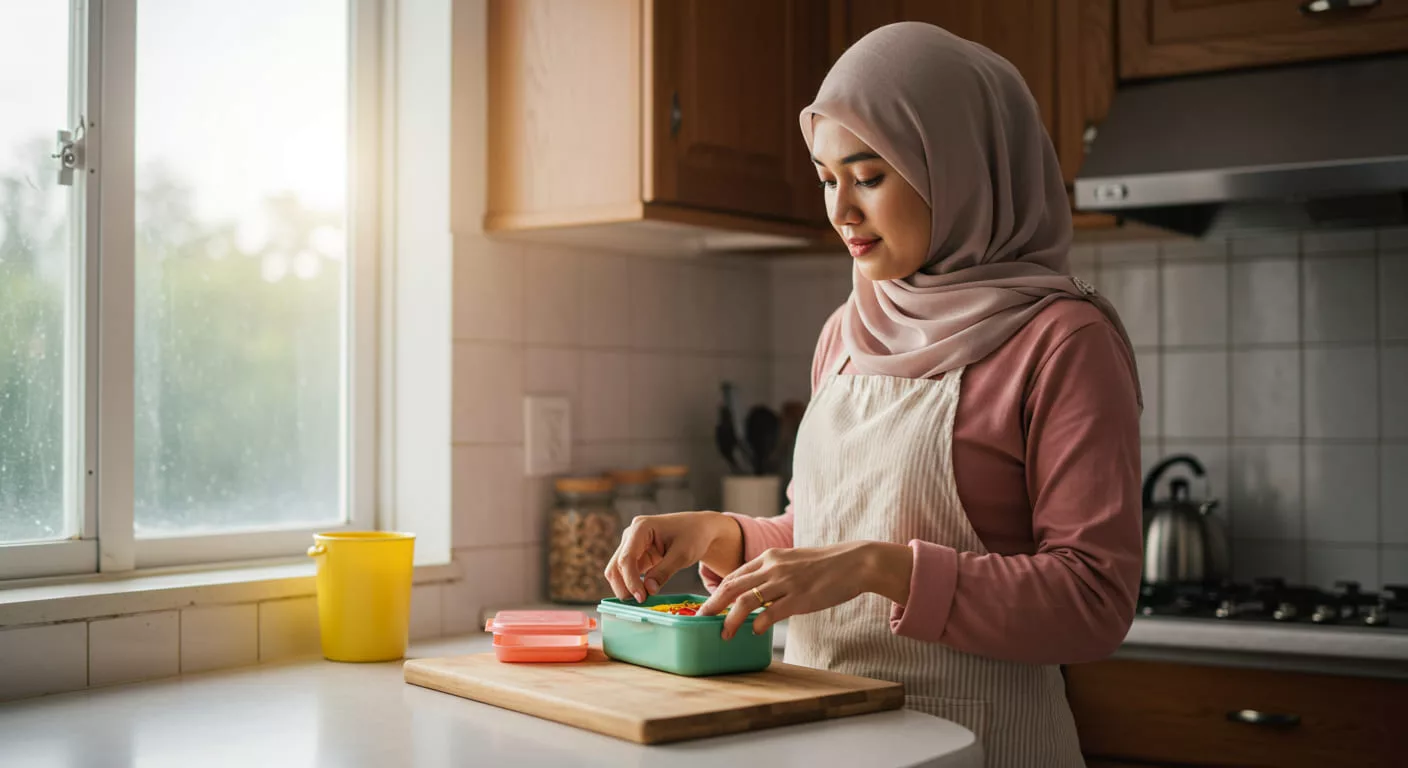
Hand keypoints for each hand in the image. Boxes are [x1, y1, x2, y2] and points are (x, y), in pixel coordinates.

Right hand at [603, 511, 738, 602]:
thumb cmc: (693, 536)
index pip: (627, 558)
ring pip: (617, 571)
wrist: (699, 529)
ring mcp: (631, 545)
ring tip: (643, 600)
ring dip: (626, 587)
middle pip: (616, 566)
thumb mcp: (682, 554)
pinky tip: (644, 595)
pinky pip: (627, 573)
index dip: (631, 580)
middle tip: (640, 603)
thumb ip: (664, 572)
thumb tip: (648, 591)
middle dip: (624, 586)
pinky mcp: (636, 556)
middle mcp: (631, 535)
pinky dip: (632, 585)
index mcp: (641, 527)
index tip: (641, 598)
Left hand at [698, 541, 911, 639]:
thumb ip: (773, 574)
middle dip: (713, 605)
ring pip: (747, 601)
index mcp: (770, 557)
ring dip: (731, 620)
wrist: (854, 562)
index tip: (708, 606)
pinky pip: (772, 613)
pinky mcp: (800, 598)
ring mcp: (786, 582)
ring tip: (723, 633)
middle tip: (700, 620)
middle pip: (733, 586)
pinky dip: (759, 624)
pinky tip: (753, 632)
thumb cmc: (825, 565)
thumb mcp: (794, 562)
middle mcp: (773, 567)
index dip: (718, 591)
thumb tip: (757, 595)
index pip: (735, 574)